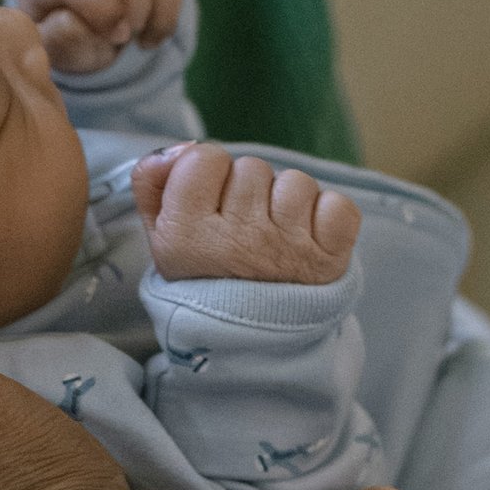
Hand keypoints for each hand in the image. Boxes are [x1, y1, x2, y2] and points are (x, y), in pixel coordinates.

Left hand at [8, 0, 203, 72]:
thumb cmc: (67, 34)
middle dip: (141, 15)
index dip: (105, 13)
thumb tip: (72, 21)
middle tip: (134, 36)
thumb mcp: (58, 52)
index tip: (116, 36)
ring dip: (167, 6)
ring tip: (150, 28)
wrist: (78, 6)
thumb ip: (62, 43)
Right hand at [134, 140, 360, 284]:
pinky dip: (328, 217)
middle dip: (248, 192)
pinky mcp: (328, 259)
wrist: (251, 343)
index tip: (210, 208)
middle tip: (243, 233)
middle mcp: (234, 242)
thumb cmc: (206, 278)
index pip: (203, 157)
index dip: (208, 176)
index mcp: (185, 236)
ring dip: (288, 204)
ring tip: (276, 239)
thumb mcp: (161, 237)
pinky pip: (337, 204)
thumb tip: (184, 147)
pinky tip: (309, 241)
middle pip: (251, 168)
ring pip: (294, 182)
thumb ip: (152, 181)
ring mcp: (286, 250)